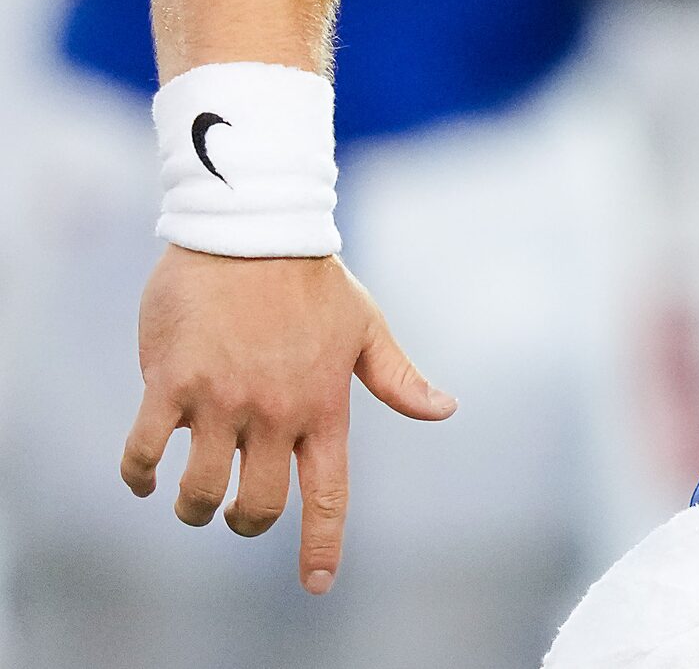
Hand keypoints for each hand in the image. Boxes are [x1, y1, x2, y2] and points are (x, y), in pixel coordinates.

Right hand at [121, 246, 453, 592]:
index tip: (317, 584)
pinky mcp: (169, 383)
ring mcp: (220, 400)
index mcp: (323, 405)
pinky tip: (144, 476)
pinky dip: (139, 476)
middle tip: (238, 511)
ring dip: (193, 507)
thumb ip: (398, 378)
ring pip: (200, 492)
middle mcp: (274, 411)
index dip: (320, 545)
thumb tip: (445, 409)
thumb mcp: (365, 327)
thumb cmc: (311, 279)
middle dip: (247, 522)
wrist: (251, 228)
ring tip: (191, 496)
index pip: (327, 492)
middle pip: (260, 505)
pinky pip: (143, 452)